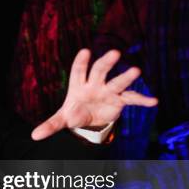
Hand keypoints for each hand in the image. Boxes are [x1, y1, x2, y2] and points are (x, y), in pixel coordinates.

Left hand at [31, 49, 157, 140]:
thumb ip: (50, 125)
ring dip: (126, 77)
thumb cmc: (75, 112)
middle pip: (100, 71)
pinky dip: (143, 100)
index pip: (78, 71)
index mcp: (79, 85)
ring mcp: (109, 91)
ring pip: (118, 82)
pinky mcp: (120, 100)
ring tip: (136, 70)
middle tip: (114, 54)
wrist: (89, 120)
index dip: (81, 62)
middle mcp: (95, 84)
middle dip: (106, 63)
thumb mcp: (62, 119)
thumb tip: (34, 136)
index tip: (84, 52)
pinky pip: (132, 99)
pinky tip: (153, 101)